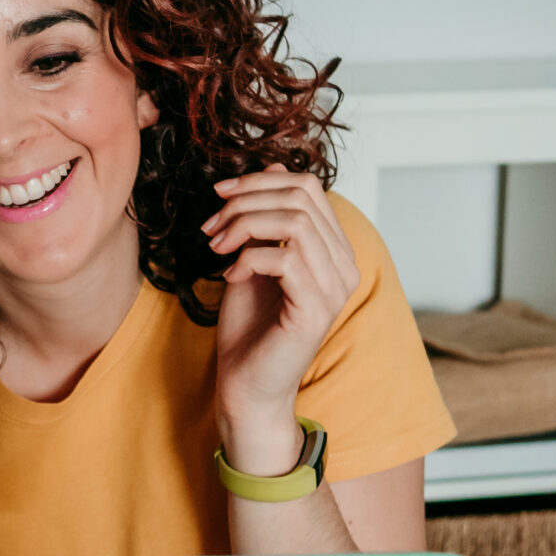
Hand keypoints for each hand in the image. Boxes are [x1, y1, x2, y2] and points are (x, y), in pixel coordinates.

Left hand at [204, 171, 358, 474]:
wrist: (246, 388)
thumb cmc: (249, 328)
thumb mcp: (251, 259)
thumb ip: (265, 218)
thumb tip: (274, 167)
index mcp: (333, 250)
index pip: (308, 188)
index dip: (260, 181)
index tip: (219, 194)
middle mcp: (344, 266)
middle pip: (301, 198)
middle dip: (246, 201)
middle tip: (211, 226)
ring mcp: (334, 289)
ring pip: (294, 223)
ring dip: (243, 226)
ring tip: (216, 247)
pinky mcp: (315, 310)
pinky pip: (284, 259)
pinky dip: (247, 258)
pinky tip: (228, 277)